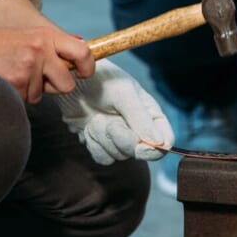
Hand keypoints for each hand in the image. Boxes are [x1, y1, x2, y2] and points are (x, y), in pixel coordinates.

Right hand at [0, 23, 94, 103]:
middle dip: (54, 87)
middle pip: (67, 84)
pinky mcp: (15, 84)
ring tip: (11, 73)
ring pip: (41, 96)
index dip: (88, 68)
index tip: (83, 74)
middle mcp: (41, 50)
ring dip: (29, 91)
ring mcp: (28, 68)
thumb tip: (80, 60)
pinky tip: (4, 80)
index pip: (83, 52)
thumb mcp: (30, 37)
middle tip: (37, 78)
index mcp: (47, 36)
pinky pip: (25, 101)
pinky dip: (16, 96)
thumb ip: (53, 48)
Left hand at [58, 59, 174, 165]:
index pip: (165, 141)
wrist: (71, 80)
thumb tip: (159, 144)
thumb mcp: (123, 93)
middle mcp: (138, 129)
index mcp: (151, 114)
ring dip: (103, 138)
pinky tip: (88, 126)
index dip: (155, 149)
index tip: (140, 147)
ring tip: (96, 117)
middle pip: (138, 152)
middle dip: (120, 138)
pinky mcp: (101, 143)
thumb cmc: (101, 79)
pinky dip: (93, 143)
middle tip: (107, 119)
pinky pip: (103, 157)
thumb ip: (140, 118)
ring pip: (119, 155)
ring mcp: (119, 137)